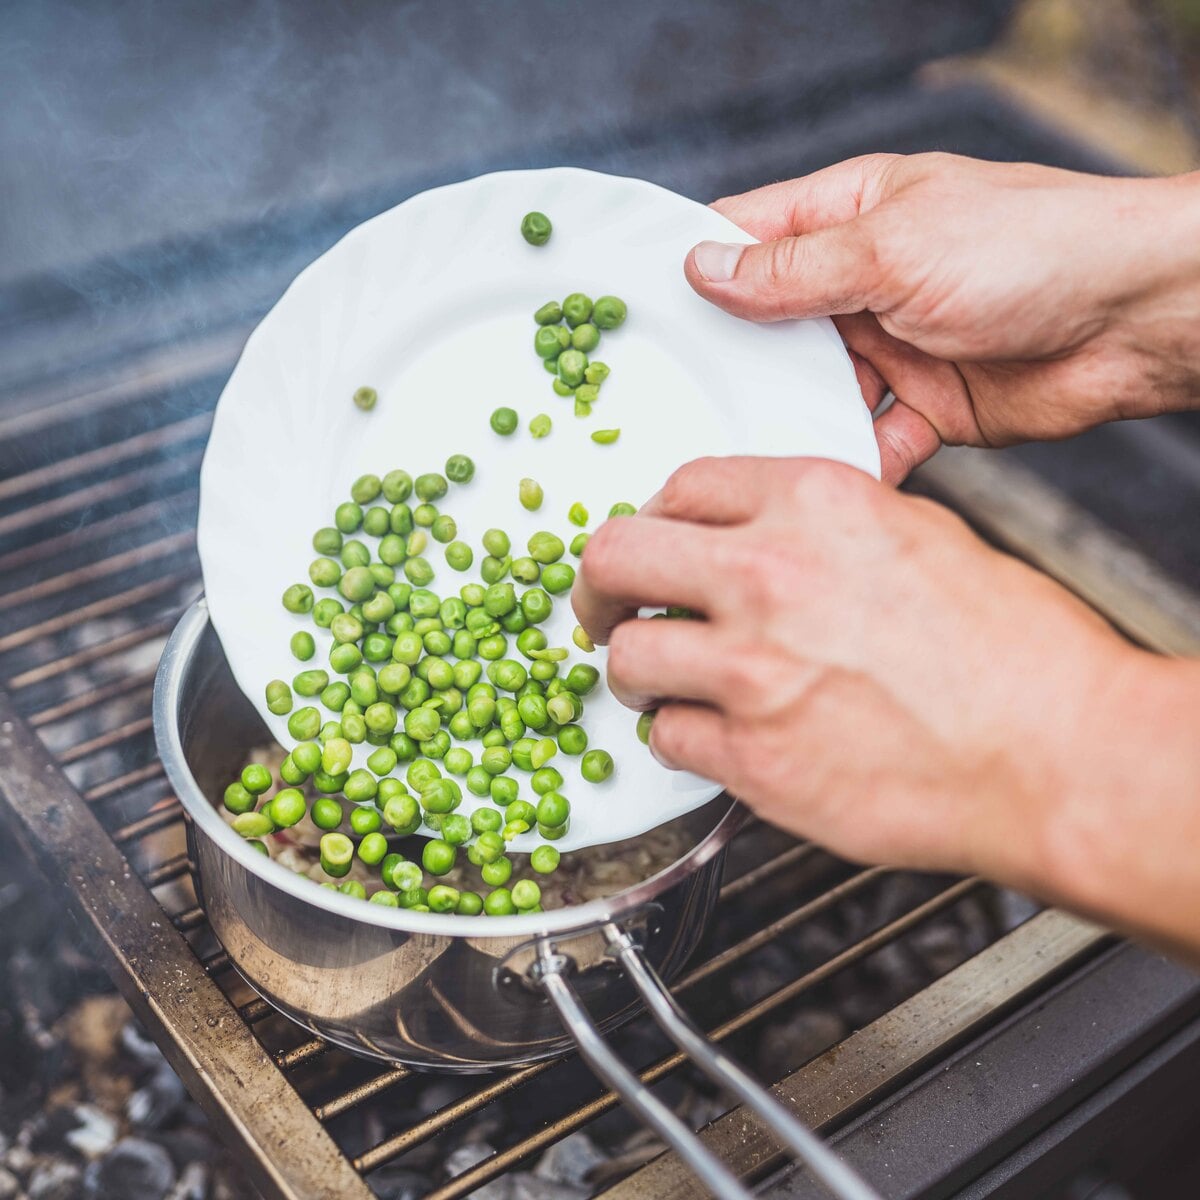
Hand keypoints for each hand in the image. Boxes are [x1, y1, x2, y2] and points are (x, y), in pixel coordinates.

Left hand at [574, 457, 1199, 956]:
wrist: (1056, 755)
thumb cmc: (1016, 654)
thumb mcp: (918, 537)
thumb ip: (822, 529)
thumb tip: (764, 536)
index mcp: (814, 504)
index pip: (680, 486)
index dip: (653, 519)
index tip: (648, 545)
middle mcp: (768, 575)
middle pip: (615, 558)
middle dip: (598, 586)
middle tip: (604, 606)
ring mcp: (751, 670)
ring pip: (627, 656)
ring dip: (637, 669)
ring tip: (664, 681)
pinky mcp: (751, 758)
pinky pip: (667, 739)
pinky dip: (681, 738)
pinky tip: (717, 736)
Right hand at [685, 153, 1199, 481]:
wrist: (1136, 320)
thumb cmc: (1032, 249)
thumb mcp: (894, 248)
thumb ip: (795, 269)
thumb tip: (705, 268)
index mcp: (851, 215)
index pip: (748, 234)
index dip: (694, 267)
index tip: (639, 311)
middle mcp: (863, 282)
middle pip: (770, 324)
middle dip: (733, 361)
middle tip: (676, 399)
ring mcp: (891, 345)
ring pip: (812, 389)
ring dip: (789, 417)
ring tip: (744, 448)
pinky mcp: (924, 405)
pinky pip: (868, 437)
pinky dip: (850, 458)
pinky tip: (824, 479)